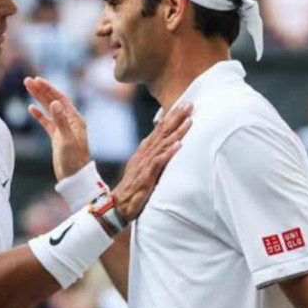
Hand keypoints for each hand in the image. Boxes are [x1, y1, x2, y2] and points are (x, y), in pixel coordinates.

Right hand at [25, 76, 89, 180]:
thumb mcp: (66, 140)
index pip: (60, 99)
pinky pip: (46, 122)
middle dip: (41, 90)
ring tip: (27, 88)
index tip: (37, 80)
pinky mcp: (57, 137)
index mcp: (75, 119)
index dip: (49, 89)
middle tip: (27, 80)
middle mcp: (70, 121)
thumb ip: (60, 121)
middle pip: (53, 101)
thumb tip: (54, 103)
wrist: (74, 178)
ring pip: (48, 109)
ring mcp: (63, 129)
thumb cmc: (74, 160)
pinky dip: (39, 115)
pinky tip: (30, 108)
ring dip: (38, 99)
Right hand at [111, 102, 192, 221]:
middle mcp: (144, 154)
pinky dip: (169, 152)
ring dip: (177, 131)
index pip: (159, 129)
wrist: (118, 204)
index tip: (183, 105)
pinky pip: (159, 162)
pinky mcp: (147, 175)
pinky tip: (179, 145)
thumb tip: (166, 148)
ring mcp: (145, 164)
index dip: (171, 117)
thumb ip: (153, 157)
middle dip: (176, 117)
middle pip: (162, 131)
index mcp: (144, 151)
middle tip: (189, 104)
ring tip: (189, 120)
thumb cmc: (132, 188)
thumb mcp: (142, 168)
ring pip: (163, 143)